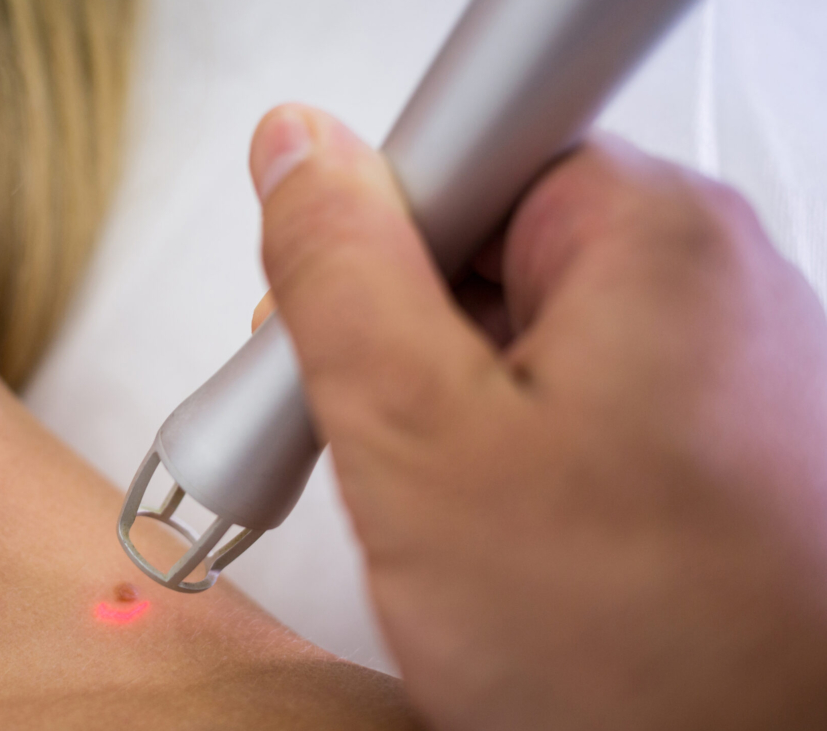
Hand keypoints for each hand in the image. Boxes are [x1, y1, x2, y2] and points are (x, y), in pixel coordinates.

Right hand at [249, 103, 826, 730]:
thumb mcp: (419, 440)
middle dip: (403, 340)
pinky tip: (499, 531)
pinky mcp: (707, 442)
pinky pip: (570, 400)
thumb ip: (340, 273)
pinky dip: (508, 451)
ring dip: (450, 410)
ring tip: (446, 512)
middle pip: (490, 247)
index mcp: (654, 239)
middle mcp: (707, 284)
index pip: (466, 151)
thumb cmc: (643, 653)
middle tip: (382, 443)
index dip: (375, 240)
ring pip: (521, 335)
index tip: (337, 329)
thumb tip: (299, 153)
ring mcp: (716, 368)